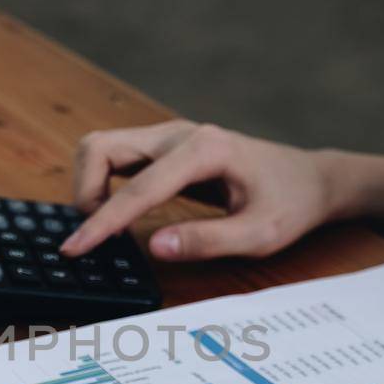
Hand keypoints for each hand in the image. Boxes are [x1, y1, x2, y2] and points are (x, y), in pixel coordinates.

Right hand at [60, 120, 340, 259]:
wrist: (310, 179)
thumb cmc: (291, 204)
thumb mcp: (260, 234)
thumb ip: (208, 240)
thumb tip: (155, 247)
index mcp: (204, 150)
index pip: (137, 188)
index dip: (102, 222)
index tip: (74, 248)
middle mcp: (180, 134)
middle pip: (101, 147)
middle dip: (85, 192)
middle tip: (97, 236)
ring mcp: (170, 136)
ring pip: (102, 147)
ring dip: (90, 185)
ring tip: (106, 226)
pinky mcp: (165, 147)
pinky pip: (116, 156)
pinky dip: (103, 182)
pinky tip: (117, 212)